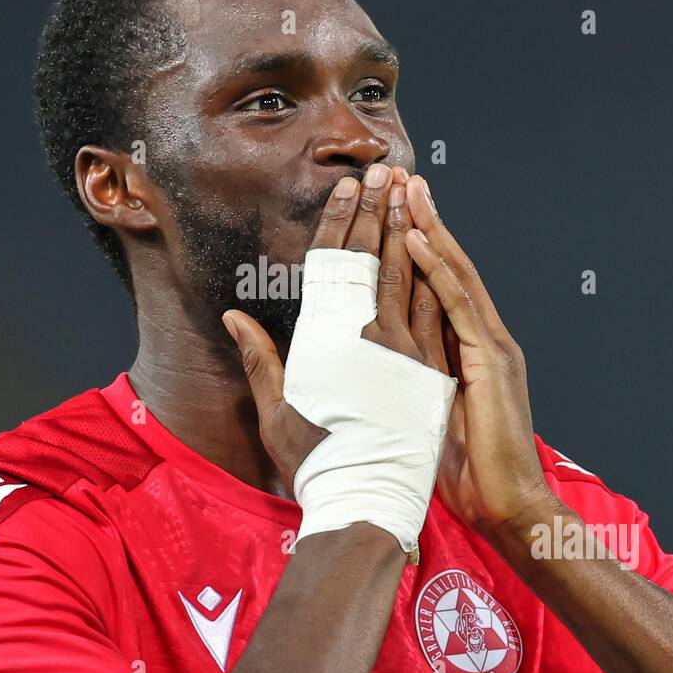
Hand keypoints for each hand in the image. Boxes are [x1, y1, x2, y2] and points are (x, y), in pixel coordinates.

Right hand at [222, 163, 434, 489]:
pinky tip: (437, 254)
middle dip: (379, 211)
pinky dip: (434, 279)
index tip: (348, 188)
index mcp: (327, 340)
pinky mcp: (431, 371)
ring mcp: (405, 352)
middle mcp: (367, 336)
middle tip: (385, 172)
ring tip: (411, 195)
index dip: (341, 223)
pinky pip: (434, 313)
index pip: (334, 266)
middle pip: (375, 260)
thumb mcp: (276, 409)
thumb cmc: (313, 461)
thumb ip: (261, 358)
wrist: (365, 500)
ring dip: (409, 233)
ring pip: (408, 278)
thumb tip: (235, 317)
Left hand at [402, 175, 557, 532]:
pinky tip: (417, 239)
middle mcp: (480, 338)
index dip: (412, 246)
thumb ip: (408, 377)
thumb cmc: (464, 473)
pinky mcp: (492, 360)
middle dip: (421, 220)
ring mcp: (490, 345)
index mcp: (463, 350)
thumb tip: (375, 356)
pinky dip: (438, 269)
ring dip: (429, 228)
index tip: (387, 208)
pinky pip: (460, 305)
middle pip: (447, 267)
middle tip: (397, 176)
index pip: (434, 286)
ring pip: (455, 274)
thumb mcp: (425, 413)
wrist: (508, 509)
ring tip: (407, 187)